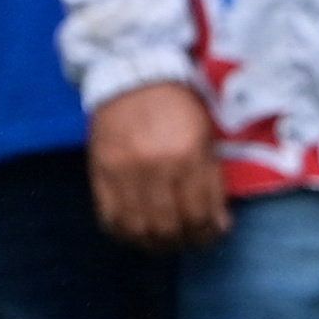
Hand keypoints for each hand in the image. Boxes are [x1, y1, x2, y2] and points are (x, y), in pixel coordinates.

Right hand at [85, 81, 232, 250]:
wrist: (133, 76)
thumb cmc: (176, 106)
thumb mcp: (205, 138)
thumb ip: (211, 181)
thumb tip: (218, 224)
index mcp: (186, 155)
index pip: (199, 214)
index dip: (207, 233)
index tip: (210, 234)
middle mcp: (154, 166)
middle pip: (169, 227)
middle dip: (182, 241)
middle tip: (188, 240)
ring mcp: (123, 169)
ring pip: (138, 227)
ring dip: (153, 243)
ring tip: (162, 241)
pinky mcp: (100, 169)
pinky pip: (109, 216)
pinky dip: (123, 232)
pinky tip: (135, 231)